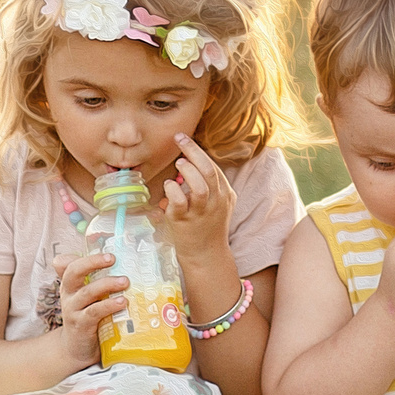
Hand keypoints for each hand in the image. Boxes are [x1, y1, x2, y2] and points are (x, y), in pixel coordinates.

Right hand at [56, 247, 127, 367]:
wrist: (77, 349)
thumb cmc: (89, 318)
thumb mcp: (91, 299)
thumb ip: (101, 282)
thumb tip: (125, 265)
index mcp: (71, 284)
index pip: (71, 264)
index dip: (85, 256)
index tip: (107, 251)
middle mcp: (69, 294)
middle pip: (74, 272)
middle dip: (92, 262)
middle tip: (112, 258)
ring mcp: (73, 310)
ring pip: (87, 292)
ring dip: (107, 284)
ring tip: (125, 281)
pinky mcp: (81, 325)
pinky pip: (94, 312)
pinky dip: (108, 306)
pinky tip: (122, 302)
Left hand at [160, 134, 236, 261]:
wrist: (207, 256)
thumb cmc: (207, 227)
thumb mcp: (217, 205)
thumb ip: (208, 186)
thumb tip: (188, 164)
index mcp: (225, 194)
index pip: (213, 167)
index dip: (197, 150)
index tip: (184, 138)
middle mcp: (216, 202)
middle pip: (208, 171)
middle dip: (193, 151)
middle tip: (179, 139)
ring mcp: (201, 212)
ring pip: (200, 186)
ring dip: (187, 171)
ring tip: (178, 164)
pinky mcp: (185, 222)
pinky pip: (180, 202)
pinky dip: (173, 190)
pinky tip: (169, 186)